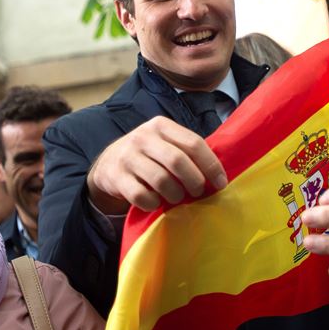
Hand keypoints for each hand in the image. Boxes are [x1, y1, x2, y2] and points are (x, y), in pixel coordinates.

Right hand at [86, 116, 227, 213]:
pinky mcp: (116, 176)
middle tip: (198, 192)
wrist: (108, 163)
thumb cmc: (149, 155)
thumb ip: (187, 151)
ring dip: (175, 194)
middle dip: (194, 181)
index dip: (211, 165)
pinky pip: (142, 196)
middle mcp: (143, 137)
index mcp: (161, 125)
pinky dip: (154, 203)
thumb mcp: (165, 143)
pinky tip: (156, 202)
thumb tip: (219, 174)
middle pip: (178, 161)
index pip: (193, 143)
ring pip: (160, 180)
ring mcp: (128, 156)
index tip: (220, 183)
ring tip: (178, 198)